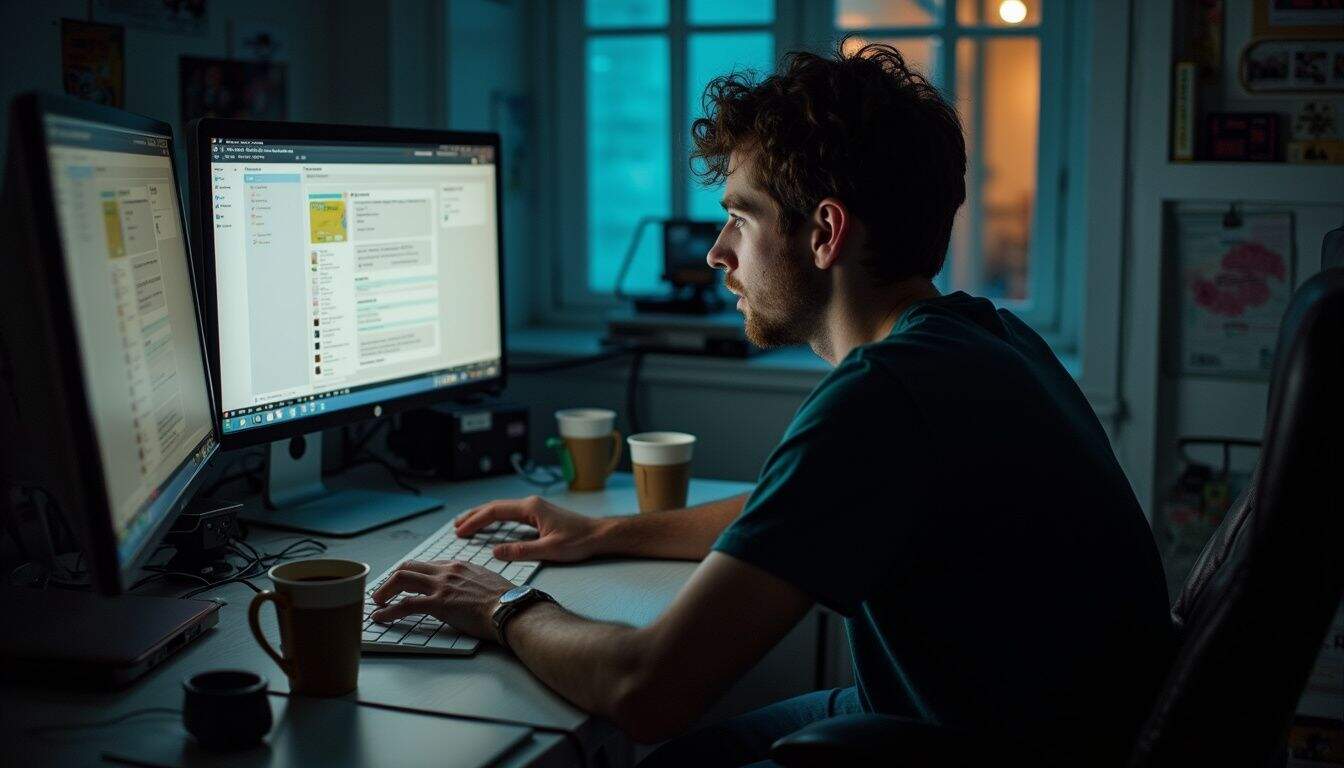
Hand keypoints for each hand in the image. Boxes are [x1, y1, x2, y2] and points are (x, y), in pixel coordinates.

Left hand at [369, 560, 512, 640]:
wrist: (511, 609)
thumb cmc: (505, 601)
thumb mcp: (487, 581)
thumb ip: (471, 581)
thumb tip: (467, 589)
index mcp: (458, 565)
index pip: (427, 565)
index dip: (412, 574)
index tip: (404, 583)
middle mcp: (447, 571)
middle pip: (409, 567)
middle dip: (392, 579)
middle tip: (384, 590)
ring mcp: (441, 586)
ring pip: (402, 579)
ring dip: (385, 590)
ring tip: (376, 601)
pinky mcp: (438, 603)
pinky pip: (405, 605)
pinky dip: (388, 611)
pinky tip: (380, 616)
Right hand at [454, 495, 605, 562]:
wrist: (600, 535)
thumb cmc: (579, 541)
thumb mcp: (550, 550)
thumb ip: (521, 551)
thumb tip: (495, 552)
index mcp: (531, 508)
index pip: (495, 511)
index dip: (475, 521)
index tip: (460, 531)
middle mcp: (531, 504)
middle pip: (495, 507)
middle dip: (474, 516)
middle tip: (456, 527)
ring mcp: (535, 508)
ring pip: (502, 509)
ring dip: (483, 516)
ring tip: (466, 524)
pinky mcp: (539, 515)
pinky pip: (510, 515)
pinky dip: (496, 519)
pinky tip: (490, 526)